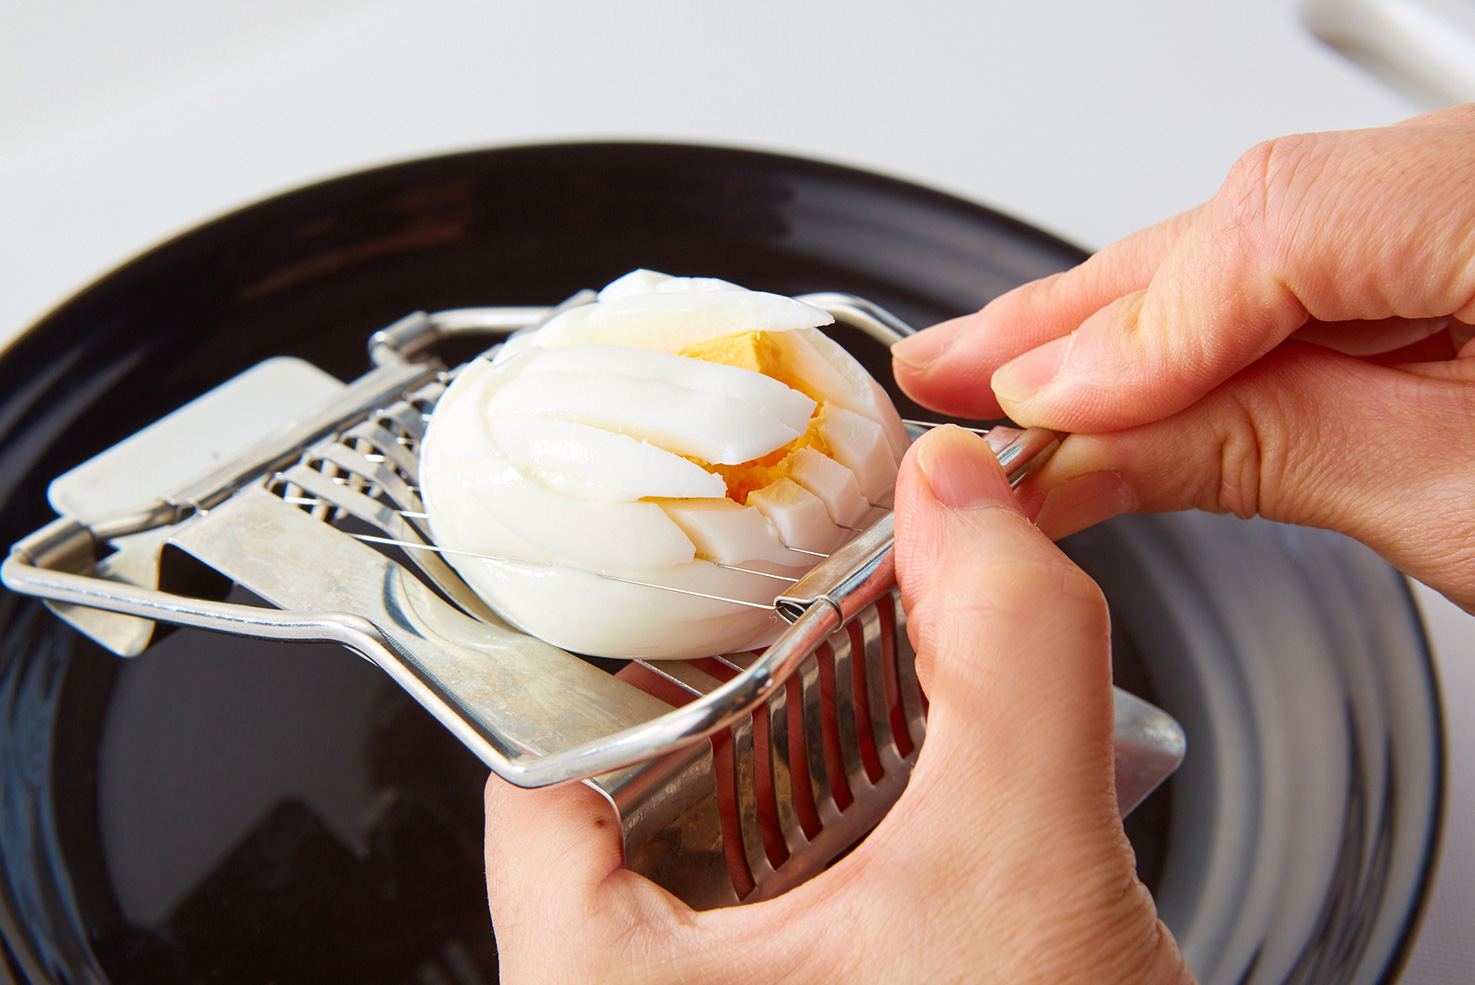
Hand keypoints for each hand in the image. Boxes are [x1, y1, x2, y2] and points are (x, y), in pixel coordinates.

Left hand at [483, 426, 1191, 984]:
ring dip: (811, 775)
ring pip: (720, 860)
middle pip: (640, 799)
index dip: (623, 651)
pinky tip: (917, 819)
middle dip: (749, 702)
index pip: (540, 771)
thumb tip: (963, 500)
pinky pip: (780, 922)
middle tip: (811, 626)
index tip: (696, 584)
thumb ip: (1005, 661)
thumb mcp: (1022, 883)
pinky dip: (847, 849)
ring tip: (874, 707)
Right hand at [893, 105, 1474, 612]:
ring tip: (1007, 379)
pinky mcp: (1445, 232)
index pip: (1287, 220)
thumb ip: (1262, 450)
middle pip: (1255, 207)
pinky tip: (1126, 371)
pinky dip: (1206, 318)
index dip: (1144, 324)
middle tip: (957, 373)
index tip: (1042, 409)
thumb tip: (1088, 448)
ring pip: (1264, 226)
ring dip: (1129, 318)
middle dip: (1091, 312)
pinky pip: (1307, 250)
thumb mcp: (1447, 506)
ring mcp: (1458, 197)